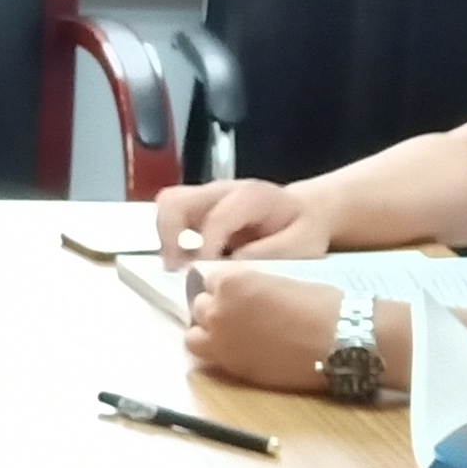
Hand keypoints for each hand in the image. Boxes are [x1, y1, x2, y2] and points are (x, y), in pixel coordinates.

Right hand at [152, 175, 314, 262]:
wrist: (302, 213)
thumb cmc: (302, 231)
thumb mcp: (301, 245)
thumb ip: (270, 253)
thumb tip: (231, 265)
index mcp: (250, 196)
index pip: (215, 218)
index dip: (207, 249)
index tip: (207, 277)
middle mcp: (221, 190)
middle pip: (175, 200)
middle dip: (169, 238)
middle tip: (179, 271)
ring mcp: (205, 197)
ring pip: (166, 204)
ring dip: (165, 239)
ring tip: (177, 269)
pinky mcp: (197, 209)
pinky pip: (170, 217)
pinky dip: (170, 241)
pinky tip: (185, 265)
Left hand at [181, 266, 355, 393]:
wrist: (340, 341)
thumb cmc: (322, 303)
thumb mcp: (280, 280)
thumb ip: (253, 288)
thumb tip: (246, 297)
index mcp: (231, 282)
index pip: (210, 280)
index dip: (226, 287)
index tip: (238, 294)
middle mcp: (218, 310)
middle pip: (200, 307)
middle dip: (215, 309)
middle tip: (237, 315)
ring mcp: (221, 342)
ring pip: (193, 337)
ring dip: (208, 334)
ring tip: (231, 336)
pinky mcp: (232, 369)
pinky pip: (211, 360)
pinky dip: (220, 355)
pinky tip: (241, 353)